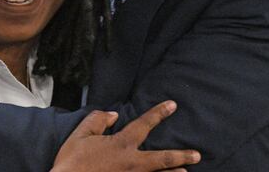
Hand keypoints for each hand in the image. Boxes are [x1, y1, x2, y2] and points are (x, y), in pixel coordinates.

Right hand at [52, 101, 200, 171]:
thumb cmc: (72, 162)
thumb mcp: (81, 134)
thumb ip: (98, 120)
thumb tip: (112, 114)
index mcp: (121, 144)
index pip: (144, 124)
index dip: (158, 113)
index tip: (172, 105)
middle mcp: (131, 163)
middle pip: (162, 159)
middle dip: (181, 155)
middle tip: (197, 155)